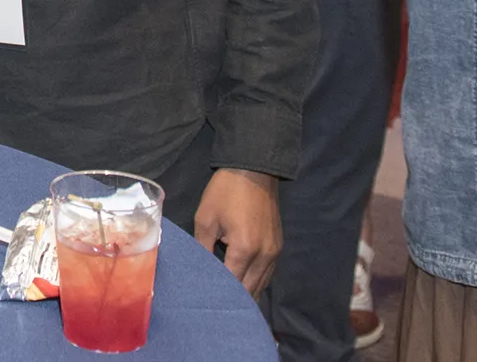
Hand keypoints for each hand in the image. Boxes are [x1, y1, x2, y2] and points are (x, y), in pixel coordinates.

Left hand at [193, 168, 281, 296]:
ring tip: (228, 301)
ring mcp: (275, 253)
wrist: (253, 171)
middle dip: (233, 299)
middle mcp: (264, 256)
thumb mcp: (205, 219)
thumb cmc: (225, 193)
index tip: (203, 300)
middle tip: (214, 305)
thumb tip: (199, 270)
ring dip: (246, 293)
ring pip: (261, 285)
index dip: (217, 293)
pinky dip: (255, 282)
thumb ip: (202, 248)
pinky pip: (267, 274)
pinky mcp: (278, 247)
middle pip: (249, 290)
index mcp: (244, 249)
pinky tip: (243, 285)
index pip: (231, 283)